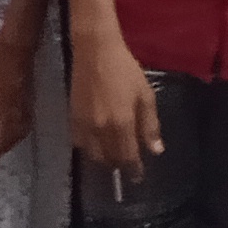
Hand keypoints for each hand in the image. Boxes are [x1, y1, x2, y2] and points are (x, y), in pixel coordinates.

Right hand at [70, 26, 163, 174]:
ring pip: (93, 155)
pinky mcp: (72, 118)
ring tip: (112, 153)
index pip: (128, 157)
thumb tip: (155, 150)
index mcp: (122, 124)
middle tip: (127, 162)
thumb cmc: (125, 70)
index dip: (134, 170)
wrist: (95, 51)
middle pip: (109, 159)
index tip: (138, 176)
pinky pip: (80, 143)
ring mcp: (84, 125)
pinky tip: (96, 142)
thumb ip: (150, 125)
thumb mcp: (145, 95)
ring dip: (104, 158)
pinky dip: (89, 148)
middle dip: (119, 164)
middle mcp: (101, 129)